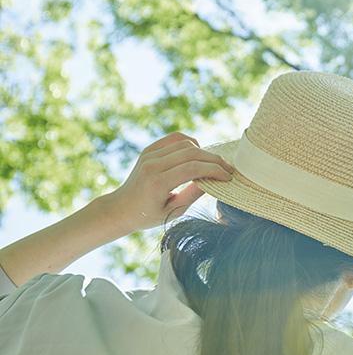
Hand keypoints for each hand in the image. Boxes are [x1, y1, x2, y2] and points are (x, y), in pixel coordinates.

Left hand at [105, 131, 234, 232]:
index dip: (215, 170)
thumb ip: (193, 194)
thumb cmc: (148, 215)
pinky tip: (198, 154)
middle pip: (192, 153)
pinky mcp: (149, 150)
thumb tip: (213, 180)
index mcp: (157, 182)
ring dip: (204, 152)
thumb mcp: (174, 212)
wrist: (121, 208)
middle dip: (214, 160)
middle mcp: (152, 164)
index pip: (193, 168)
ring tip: (214, 164)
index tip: (228, 177)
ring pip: (186, 143)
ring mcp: (149, 154)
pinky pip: (175, 139)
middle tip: (228, 169)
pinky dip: (191, 143)